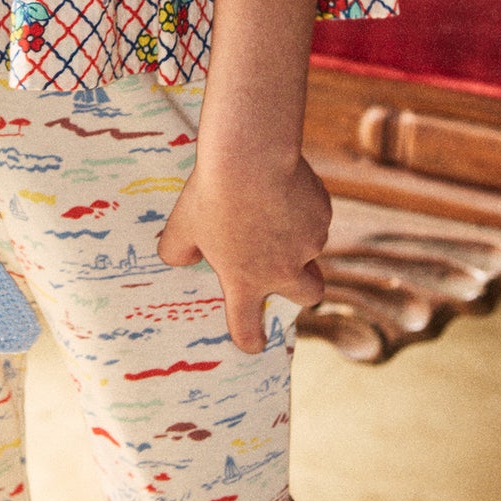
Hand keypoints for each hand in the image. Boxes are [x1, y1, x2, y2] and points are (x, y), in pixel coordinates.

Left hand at [156, 149, 329, 352]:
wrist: (251, 156)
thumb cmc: (212, 193)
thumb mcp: (180, 225)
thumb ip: (178, 251)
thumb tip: (181, 259)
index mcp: (245, 279)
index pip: (247, 325)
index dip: (250, 339)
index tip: (253, 344)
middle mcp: (283, 269)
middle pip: (309, 296)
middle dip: (301, 290)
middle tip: (286, 271)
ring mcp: (309, 242)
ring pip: (311, 248)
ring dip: (298, 237)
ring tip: (271, 206)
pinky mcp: (322, 214)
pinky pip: (316, 217)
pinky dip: (303, 209)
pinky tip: (283, 186)